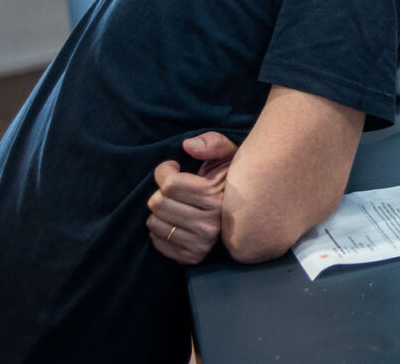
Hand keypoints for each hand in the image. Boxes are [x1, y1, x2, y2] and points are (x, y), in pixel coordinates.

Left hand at [147, 132, 238, 264]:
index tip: (174, 168)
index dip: (165, 170)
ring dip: (161, 212)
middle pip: (158, 203)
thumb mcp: (227, 153)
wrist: (245, 210)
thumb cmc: (228, 177)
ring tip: (178, 205)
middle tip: (174, 189)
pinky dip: (161, 230)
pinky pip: (157, 242)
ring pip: (154, 223)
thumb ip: (212, 143)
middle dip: (161, 192)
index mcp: (216, 198)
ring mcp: (202, 243)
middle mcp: (211, 224)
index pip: (169, 184)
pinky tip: (177, 221)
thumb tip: (188, 146)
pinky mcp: (192, 257)